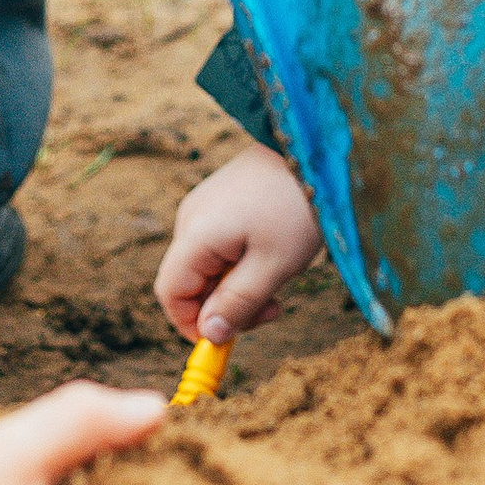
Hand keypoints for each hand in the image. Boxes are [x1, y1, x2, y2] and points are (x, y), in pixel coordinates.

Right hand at [154, 145, 322, 344]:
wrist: (314, 147)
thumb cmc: (296, 207)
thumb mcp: (272, 266)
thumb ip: (238, 304)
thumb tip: (209, 336)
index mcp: (196, 233)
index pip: (170, 293)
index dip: (192, 324)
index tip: (230, 338)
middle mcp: (191, 218)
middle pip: (190, 282)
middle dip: (226, 306)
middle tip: (273, 309)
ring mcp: (206, 206)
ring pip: (208, 266)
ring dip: (238, 285)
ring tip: (279, 277)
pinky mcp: (222, 200)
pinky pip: (220, 245)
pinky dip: (242, 261)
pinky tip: (274, 252)